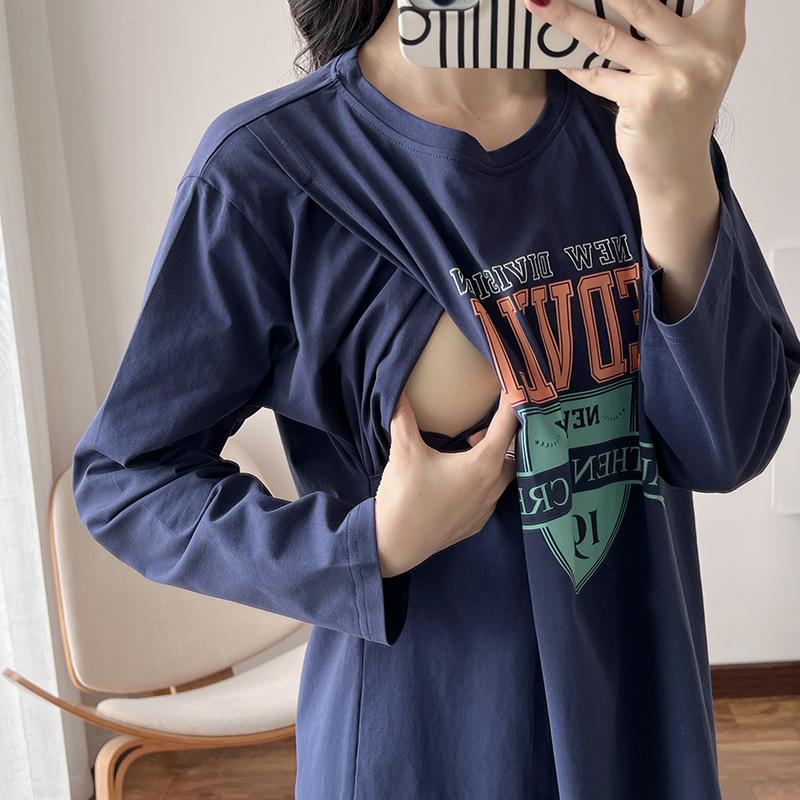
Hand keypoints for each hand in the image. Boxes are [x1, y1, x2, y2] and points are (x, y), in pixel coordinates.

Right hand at [374, 389, 518, 577]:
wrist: (394, 545)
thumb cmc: (405, 496)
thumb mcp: (404, 450)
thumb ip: (404, 414)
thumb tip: (397, 386)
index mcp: (483, 465)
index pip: (509, 426)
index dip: (513, 403)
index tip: (516, 387)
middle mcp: (493, 487)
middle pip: (515, 453)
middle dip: (504, 436)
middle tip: (482, 426)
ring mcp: (486, 508)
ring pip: (505, 476)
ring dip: (495, 459)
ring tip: (471, 448)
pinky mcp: (476, 523)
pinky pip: (492, 496)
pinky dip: (486, 481)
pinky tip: (463, 478)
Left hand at [523, 0, 745, 192]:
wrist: (678, 171)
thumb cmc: (682, 114)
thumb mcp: (699, 64)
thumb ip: (680, 27)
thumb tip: (622, 1)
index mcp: (723, 31)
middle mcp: (702, 49)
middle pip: (642, 1)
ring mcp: (672, 75)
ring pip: (608, 35)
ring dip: (568, 17)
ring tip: (539, 2)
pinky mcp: (644, 101)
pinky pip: (597, 75)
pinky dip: (574, 66)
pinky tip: (555, 58)